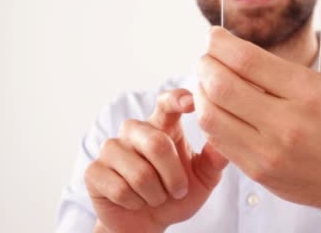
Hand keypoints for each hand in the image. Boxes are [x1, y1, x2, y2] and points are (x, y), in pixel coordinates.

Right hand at [84, 89, 227, 232]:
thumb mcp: (203, 178)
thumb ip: (214, 159)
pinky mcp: (94, 171)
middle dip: (173, 176)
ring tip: (156, 197)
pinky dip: (135, 203)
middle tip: (177, 191)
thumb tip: (225, 142)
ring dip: (155, 194)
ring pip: (140, 172)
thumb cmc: (176, 194)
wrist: (147, 224)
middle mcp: (134, 131)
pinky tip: (135, 201)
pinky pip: (120, 188)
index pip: (166, 104)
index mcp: (162, 126)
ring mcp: (112, 149)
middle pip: (156, 143)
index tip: (191, 102)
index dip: (176, 99)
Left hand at [196, 0, 320, 210]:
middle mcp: (288, 122)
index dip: (220, 43)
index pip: (246, 60)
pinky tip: (214, 105)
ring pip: (211, 113)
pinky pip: (216, 138)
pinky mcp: (256, 170)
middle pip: (221, 85)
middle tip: (206, 56)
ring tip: (207, 79)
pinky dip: (208, 116)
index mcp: (310, 92)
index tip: (213, 36)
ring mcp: (269, 150)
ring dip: (200, 90)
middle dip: (204, 63)